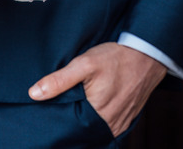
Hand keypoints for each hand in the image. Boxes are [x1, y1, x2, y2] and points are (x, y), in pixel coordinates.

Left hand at [28, 42, 166, 136]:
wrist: (149, 54)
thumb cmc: (116, 58)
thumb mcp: (84, 64)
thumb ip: (59, 80)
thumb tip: (34, 94)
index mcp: (98, 113)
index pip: (70, 126)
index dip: (58, 120)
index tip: (49, 112)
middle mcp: (111, 123)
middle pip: (83, 129)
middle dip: (71, 121)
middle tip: (60, 108)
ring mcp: (121, 122)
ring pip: (95, 128)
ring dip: (84, 121)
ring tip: (74, 108)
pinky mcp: (127, 118)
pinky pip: (108, 126)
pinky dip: (97, 120)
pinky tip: (89, 109)